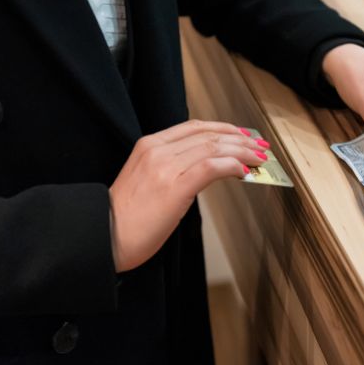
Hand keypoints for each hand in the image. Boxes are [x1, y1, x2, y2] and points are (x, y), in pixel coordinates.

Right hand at [109, 120, 269, 271]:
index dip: (223, 129)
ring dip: (242, 151)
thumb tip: (206, 168)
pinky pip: (211, 167)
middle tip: (259, 147)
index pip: (194, 127)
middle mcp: (157, 151)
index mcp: (149, 146)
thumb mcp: (146, 181)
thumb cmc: (125, 219)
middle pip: (208, 135)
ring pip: (214, 147)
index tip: (242, 135)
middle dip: (240, 140)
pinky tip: (244, 171)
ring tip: (259, 159)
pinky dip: (232, 165)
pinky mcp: (174, 186)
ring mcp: (165, 167)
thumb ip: (172, 168)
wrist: (104, 237)